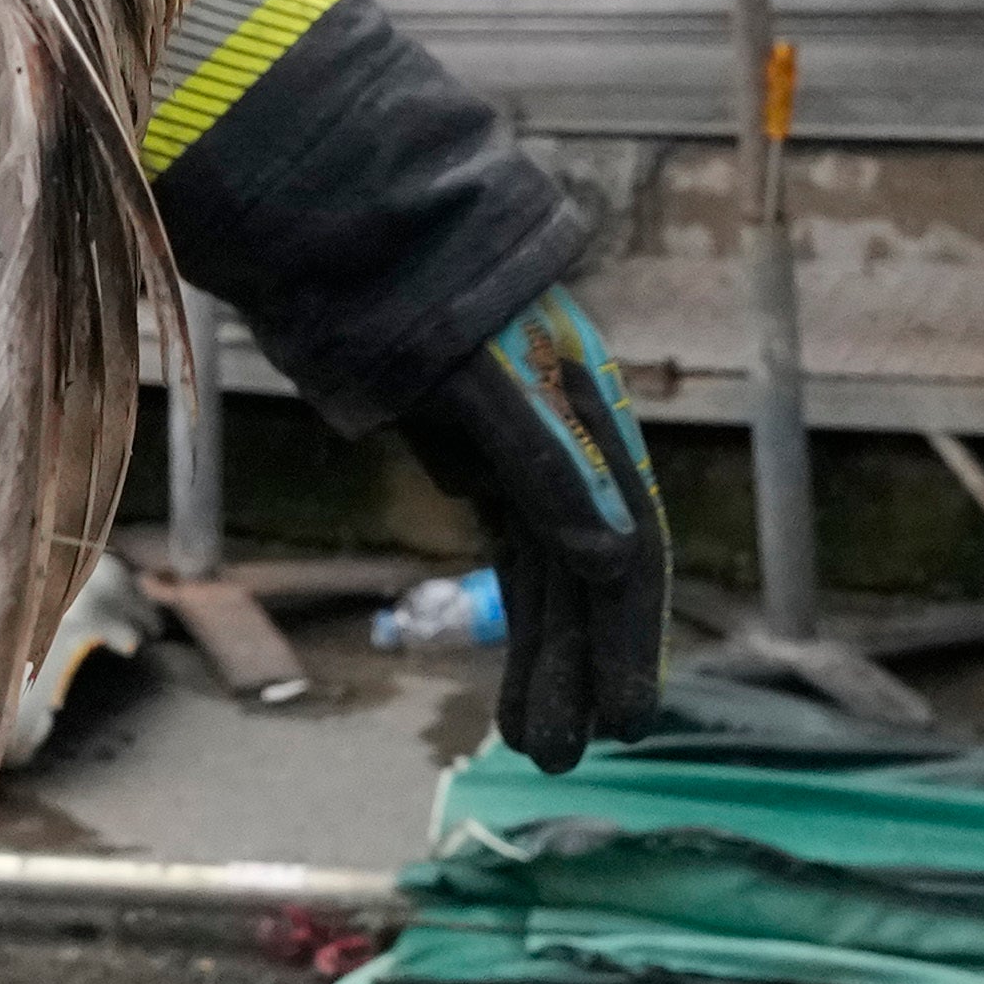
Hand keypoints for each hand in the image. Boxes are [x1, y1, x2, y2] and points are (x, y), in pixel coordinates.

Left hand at [389, 284, 667, 766]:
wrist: (348, 227)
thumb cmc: (421, 290)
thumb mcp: (485, 377)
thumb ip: (545, 462)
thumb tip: (613, 562)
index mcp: (592, 415)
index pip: (633, 543)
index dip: (634, 635)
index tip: (626, 721)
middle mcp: (572, 439)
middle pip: (591, 573)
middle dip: (580, 666)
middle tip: (561, 756)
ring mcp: (524, 452)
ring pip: (550, 573)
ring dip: (546, 657)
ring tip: (531, 744)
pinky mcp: (476, 456)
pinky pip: (514, 551)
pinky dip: (517, 616)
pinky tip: (519, 673)